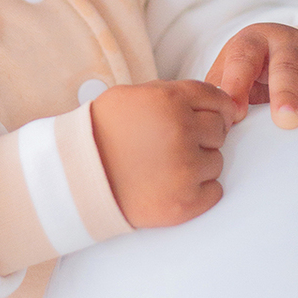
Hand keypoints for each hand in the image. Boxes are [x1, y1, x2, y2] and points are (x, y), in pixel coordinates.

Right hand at [91, 80, 239, 227]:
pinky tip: (174, 185)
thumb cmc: (102, 134)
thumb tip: (210, 102)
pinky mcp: (185, 202)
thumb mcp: (134, 96)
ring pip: (217, 162)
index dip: (219, 108)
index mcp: (170, 101)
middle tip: (178, 145)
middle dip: (204, 136)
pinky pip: (214, 192)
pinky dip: (200, 191)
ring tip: (168, 166)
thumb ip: (173, 94)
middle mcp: (182, 132)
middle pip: (219, 131)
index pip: (217, 99)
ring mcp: (185, 169)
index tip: (218, 117)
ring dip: (200, 164)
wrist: (77, 177)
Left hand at [205, 23, 297, 130]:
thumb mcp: (216, 87)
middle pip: (290, 62)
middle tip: (286, 121)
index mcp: (252, 43)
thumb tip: (207, 131)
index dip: (234, 81)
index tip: (231, 110)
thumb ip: (211, 103)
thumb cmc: (234, 84)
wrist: (261, 64)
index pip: (241, 58)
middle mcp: (289, 45)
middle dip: (288, 91)